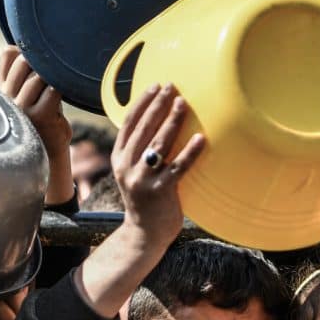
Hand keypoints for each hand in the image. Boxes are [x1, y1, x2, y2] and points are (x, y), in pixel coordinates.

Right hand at [0, 46, 73, 203]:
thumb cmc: (44, 122)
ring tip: (59, 89)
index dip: (26, 52)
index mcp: (4, 89)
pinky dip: (61, 90)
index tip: (38, 64)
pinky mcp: (40, 116)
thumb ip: (28, 75)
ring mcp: (22, 107)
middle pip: (25, 60)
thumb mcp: (30, 96)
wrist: (49, 154)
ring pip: (39, 75)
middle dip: (42, 63)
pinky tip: (64, 97)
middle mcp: (8, 97)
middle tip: (53, 77)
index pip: (9, 54)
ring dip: (53, 78)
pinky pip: (53, 91)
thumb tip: (34, 49)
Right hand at [112, 83, 203, 245]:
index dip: (142, 102)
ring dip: (171, 121)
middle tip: (172, 87)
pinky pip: (177, 167)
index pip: (128, 123)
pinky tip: (201, 138)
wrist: (145, 234)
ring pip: (158, 144)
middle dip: (158, 105)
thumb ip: (141, 152)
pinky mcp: (160, 192)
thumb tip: (160, 122)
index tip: (156, 86)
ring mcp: (142, 180)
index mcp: (119, 159)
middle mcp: (127, 167)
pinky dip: (190, 152)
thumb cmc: (147, 199)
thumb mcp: (135, 173)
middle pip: (143, 129)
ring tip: (183, 104)